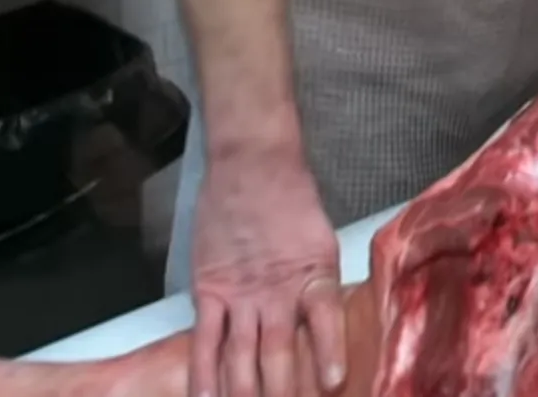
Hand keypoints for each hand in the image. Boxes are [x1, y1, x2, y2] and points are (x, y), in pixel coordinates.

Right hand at [188, 148, 347, 396]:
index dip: (328, 353)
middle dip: (285, 391)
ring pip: (242, 355)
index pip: (324, 319)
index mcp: (314, 274)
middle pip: (280, 351)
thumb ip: (321, 284)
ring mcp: (240, 294)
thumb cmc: (293, 198)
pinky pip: (205, 340)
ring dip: (246, 392)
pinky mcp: (209, 290)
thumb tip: (329, 324)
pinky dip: (204, 373)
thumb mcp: (322, 240)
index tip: (332, 384)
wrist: (251, 163)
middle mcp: (277, 290)